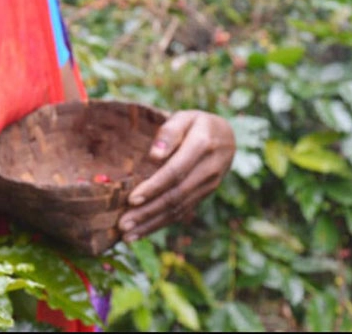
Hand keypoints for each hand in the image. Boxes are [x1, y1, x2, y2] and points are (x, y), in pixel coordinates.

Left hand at [116, 110, 234, 240]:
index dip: (154, 187)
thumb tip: (154, 155)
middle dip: (148, 212)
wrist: (227, 137)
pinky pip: (183, 212)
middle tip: (123, 225)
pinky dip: (161, 224)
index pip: (176, 171)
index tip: (132, 199)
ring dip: (152, 224)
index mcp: (202, 146)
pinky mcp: (204, 196)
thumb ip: (169, 132)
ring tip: (128, 235)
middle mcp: (209, 170)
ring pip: (179, 208)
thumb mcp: (185, 117)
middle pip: (175, 195)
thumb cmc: (197, 124)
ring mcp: (209, 186)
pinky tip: (142, 232)